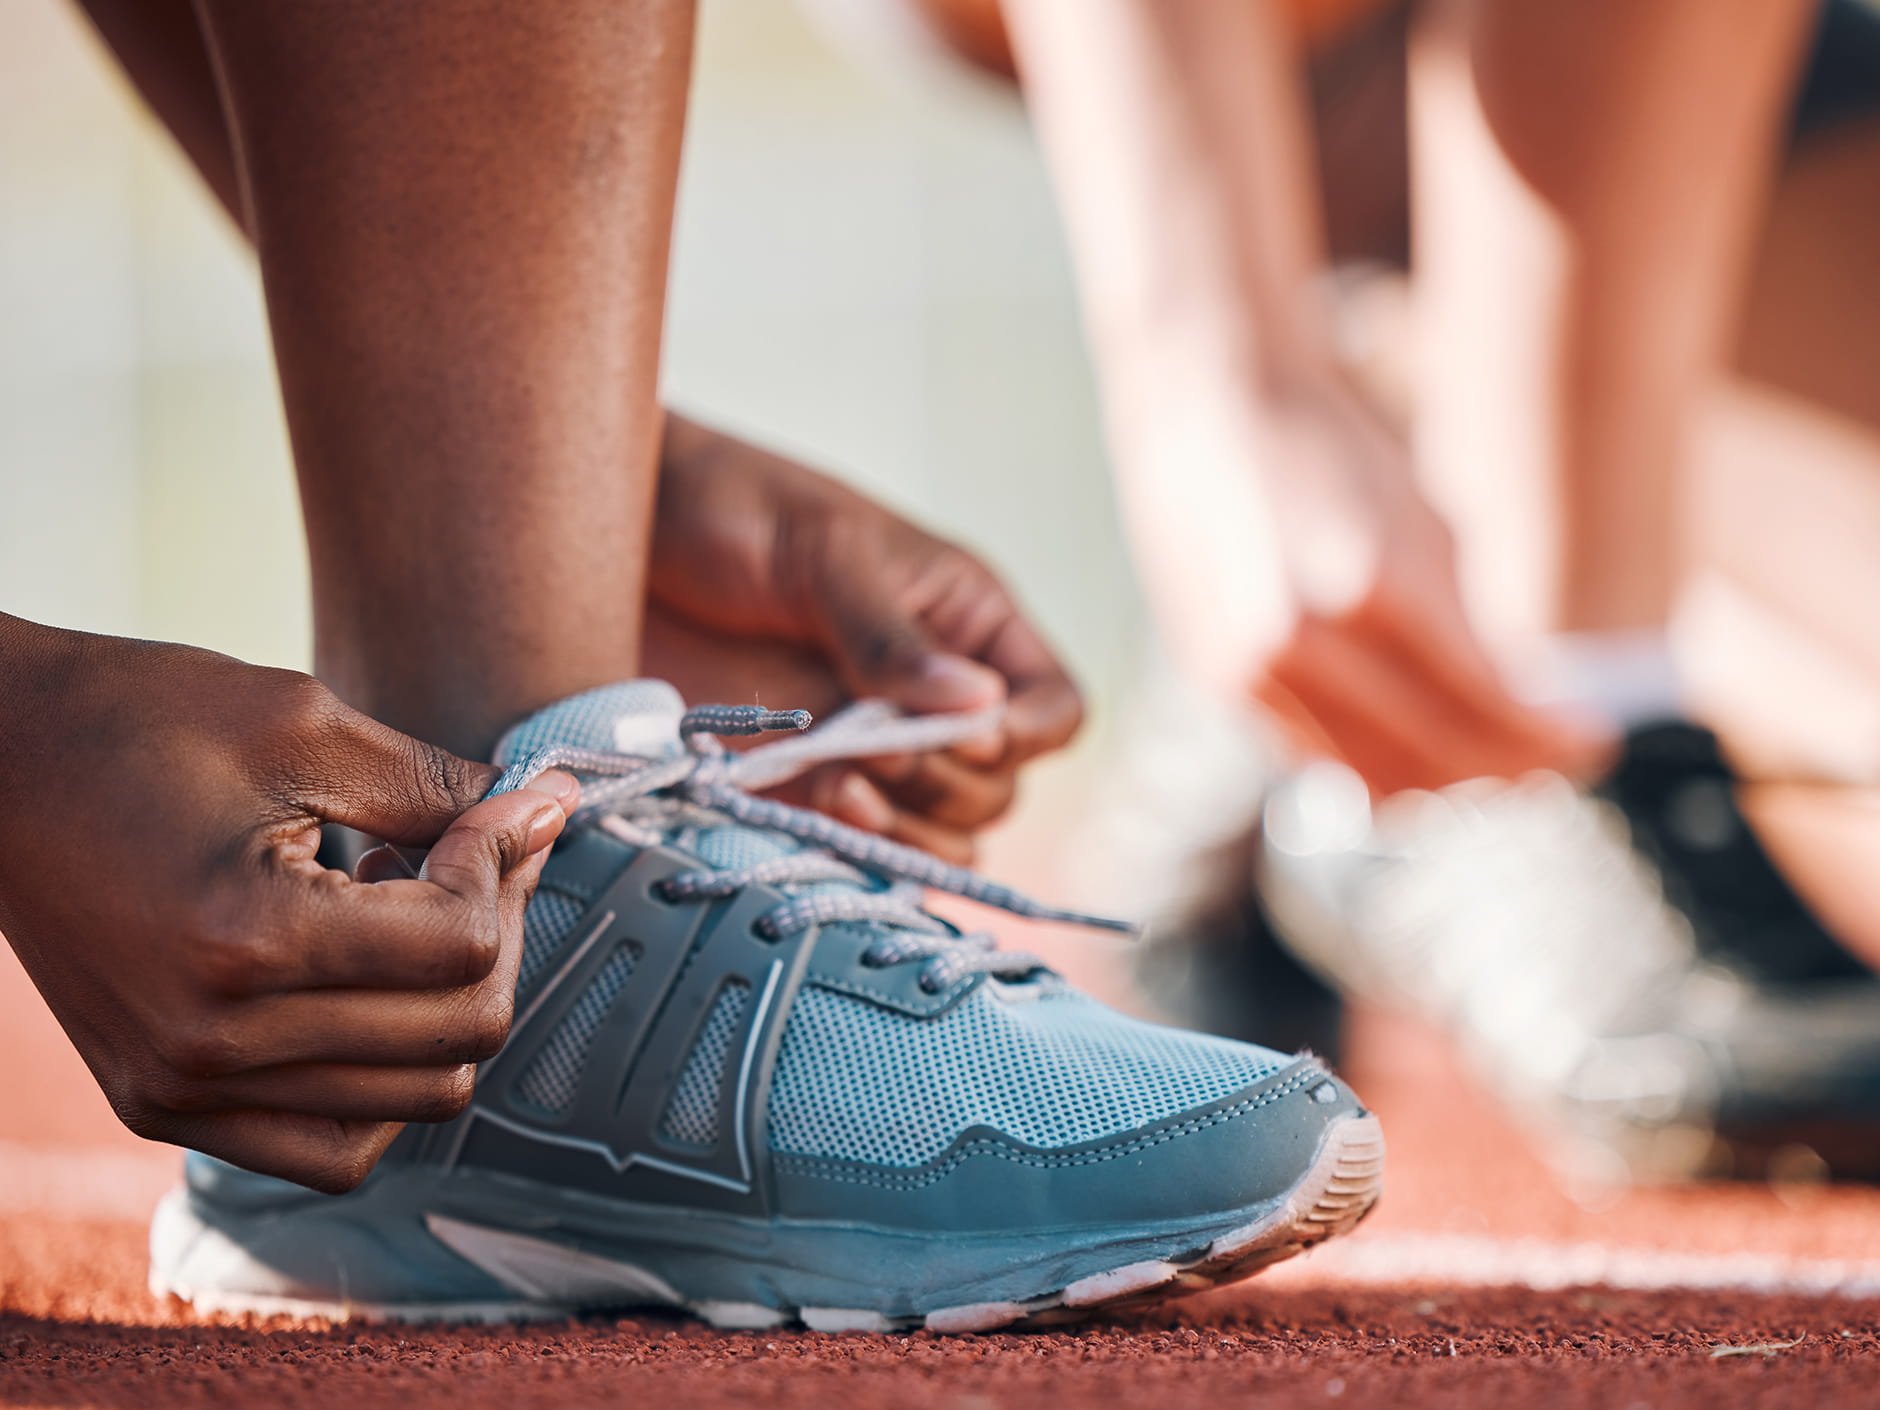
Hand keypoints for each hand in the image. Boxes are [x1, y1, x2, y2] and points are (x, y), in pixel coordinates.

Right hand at [0, 619, 576, 1191]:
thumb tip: (547, 811)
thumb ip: (438, 786)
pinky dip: (387, 1082)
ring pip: (414, 1105)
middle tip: (482, 852)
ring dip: (453, 1009)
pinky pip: (331, 1146)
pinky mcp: (163, 1105)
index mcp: (247, 941)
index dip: (506, 859)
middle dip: (501, 930)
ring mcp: (182, 1090)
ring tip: (417, 915)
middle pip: (458, 1035)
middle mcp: (213, 1044)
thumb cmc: (136, 719)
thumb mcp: (303, 724)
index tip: (509, 802)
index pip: (459, 945)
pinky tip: (375, 989)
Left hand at [644, 415, 1082, 861]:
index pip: (1051, 707)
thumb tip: (978, 706)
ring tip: (839, 789)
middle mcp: (928, 695)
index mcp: (962, 622)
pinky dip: (857, 854)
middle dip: (946, 785)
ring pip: (942, 835)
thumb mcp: (820, 551)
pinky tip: (818, 815)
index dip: (1022, 736)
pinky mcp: (799, 787)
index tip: (958, 735)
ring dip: (905, 831)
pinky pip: (864, 853)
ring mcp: (865, 747)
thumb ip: (889, 633)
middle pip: (997, 787)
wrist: (606, 537)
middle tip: (872, 756)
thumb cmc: (726, 507)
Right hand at [1141, 377, 1608, 795]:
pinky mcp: (1219, 680)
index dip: (1549, 741)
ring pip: (1371, 777)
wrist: (1206, 402)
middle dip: (1506, 768)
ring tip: (1486, 757)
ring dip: (1440, 778)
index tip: (1592, 743)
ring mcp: (1253, 670)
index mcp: (1375, 588)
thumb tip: (1519, 711)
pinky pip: (1315, 756)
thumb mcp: (1426, 525)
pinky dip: (1371, 758)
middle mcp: (1306, 642)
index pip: (1484, 708)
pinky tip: (1408, 736)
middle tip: (1550, 760)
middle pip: (1433, 759)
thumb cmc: (1333, 447)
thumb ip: (1467, 627)